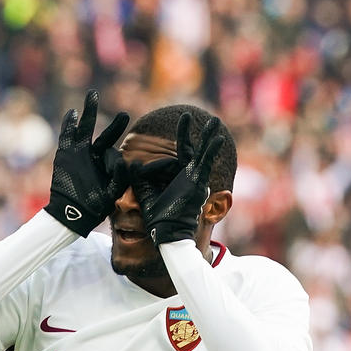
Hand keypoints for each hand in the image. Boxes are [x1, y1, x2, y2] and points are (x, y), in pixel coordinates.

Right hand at [44, 89, 129, 236]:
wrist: (70, 214)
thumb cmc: (93, 207)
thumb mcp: (112, 194)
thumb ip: (120, 177)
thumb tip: (124, 160)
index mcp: (107, 166)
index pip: (115, 153)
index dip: (118, 161)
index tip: (122, 162)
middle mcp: (94, 157)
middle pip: (105, 135)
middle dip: (115, 125)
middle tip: (124, 114)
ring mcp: (79, 153)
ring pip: (85, 128)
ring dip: (89, 112)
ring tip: (93, 94)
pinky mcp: (65, 154)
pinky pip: (67, 135)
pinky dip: (69, 124)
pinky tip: (73, 112)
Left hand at [129, 113, 224, 244]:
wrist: (167, 235)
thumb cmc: (157, 220)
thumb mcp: (144, 193)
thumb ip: (138, 177)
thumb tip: (130, 162)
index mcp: (177, 178)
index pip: (177, 155)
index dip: (178, 139)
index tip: (178, 124)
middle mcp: (188, 177)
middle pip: (192, 149)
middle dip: (193, 133)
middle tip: (194, 115)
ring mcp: (194, 179)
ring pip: (202, 153)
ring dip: (209, 137)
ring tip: (215, 121)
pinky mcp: (197, 184)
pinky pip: (206, 164)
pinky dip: (212, 151)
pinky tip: (219, 139)